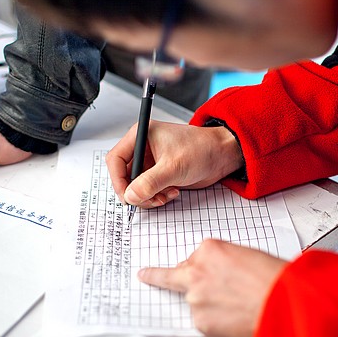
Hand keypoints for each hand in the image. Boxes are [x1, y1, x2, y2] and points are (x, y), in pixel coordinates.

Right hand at [106, 122, 242, 209]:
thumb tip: (130, 196)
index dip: (117, 180)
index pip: (115, 160)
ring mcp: (151, 164)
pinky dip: (157, 197)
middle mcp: (143, 149)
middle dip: (136, 192)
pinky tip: (172, 193)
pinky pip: (149, 191)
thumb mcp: (173, 167)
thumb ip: (150, 183)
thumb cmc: (201, 149)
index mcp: (141, 136)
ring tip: (165, 196)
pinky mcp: (160, 175)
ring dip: (148, 197)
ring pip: (136, 187)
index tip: (127, 196)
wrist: (221, 156)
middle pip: (124, 176)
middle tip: (149, 200)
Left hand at [137, 238, 286, 336]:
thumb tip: (217, 276)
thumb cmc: (276, 280)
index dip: (199, 267)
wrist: (285, 305)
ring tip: (237, 307)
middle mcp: (197, 272)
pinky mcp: (200, 322)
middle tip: (144, 275)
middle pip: (173, 275)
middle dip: (158, 276)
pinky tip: (236, 320)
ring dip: (208, 305)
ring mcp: (195, 299)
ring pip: (194, 301)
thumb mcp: (249, 257)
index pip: (194, 257)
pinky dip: (216, 322)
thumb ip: (225, 263)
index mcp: (210, 250)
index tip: (180, 266)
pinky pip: (204, 321)